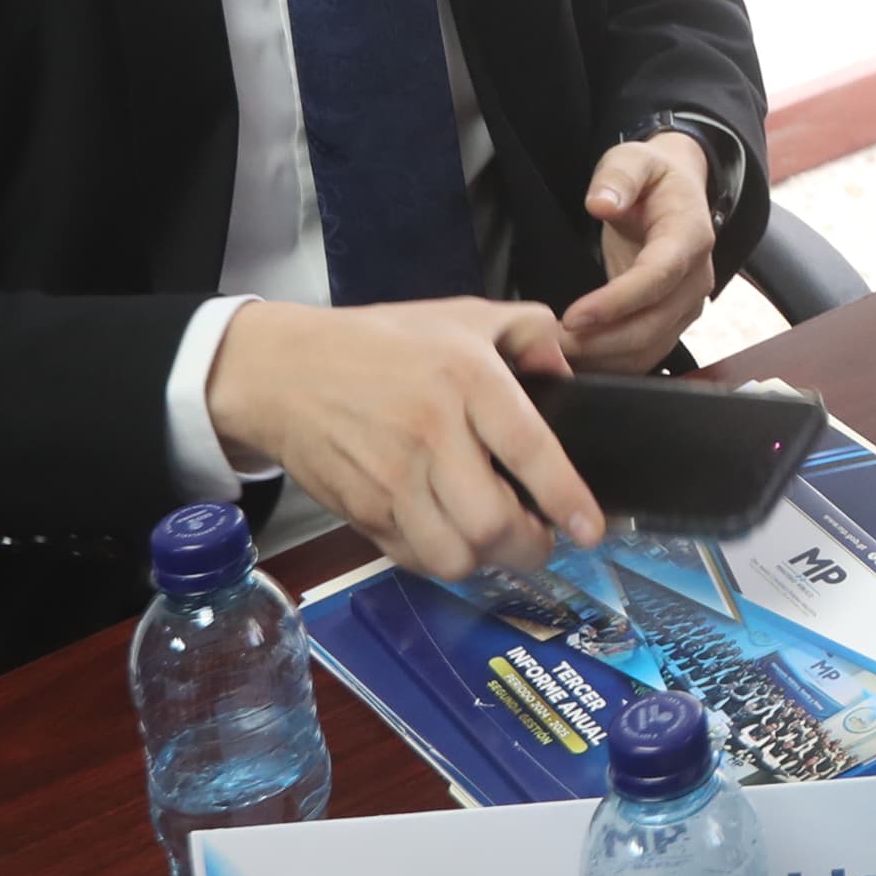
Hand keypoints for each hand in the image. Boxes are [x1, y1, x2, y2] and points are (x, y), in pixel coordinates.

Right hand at [205, 297, 600, 579]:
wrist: (284, 371)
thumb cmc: (380, 344)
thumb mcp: (464, 315)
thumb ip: (531, 335)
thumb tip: (567, 376)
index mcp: (467, 379)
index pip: (531, 450)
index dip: (568, 498)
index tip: (592, 528)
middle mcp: (431, 434)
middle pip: (493, 523)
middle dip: (531, 546)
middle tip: (543, 537)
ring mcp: (392, 478)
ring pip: (455, 555)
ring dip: (487, 560)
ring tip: (498, 541)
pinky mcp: (362, 510)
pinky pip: (415, 559)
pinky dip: (443, 559)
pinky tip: (453, 536)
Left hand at [559, 129, 717, 372]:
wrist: (677, 193)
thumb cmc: (652, 178)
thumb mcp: (633, 159)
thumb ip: (618, 176)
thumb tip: (601, 202)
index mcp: (690, 235)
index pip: (658, 278)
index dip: (616, 302)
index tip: (573, 318)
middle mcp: (696, 277)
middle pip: (653, 324)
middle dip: (600, 341)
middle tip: (548, 344)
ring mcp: (687, 305)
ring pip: (649, 348)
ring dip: (602, 358)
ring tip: (554, 354)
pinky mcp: (672, 322)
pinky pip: (645, 355)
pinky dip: (610, 364)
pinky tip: (575, 360)